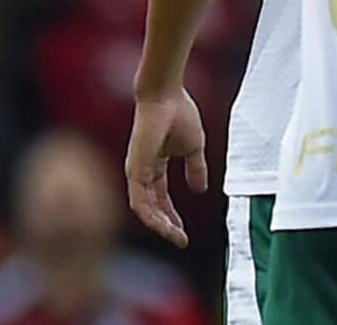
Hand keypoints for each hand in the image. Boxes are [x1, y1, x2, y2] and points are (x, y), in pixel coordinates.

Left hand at [124, 88, 206, 247]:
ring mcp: (136, 172)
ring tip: (175, 236)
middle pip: (152, 208)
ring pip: (144, 209)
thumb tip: (201, 190)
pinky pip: (139, 200)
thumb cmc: (179, 114)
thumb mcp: (194, 147)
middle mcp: (142, 173)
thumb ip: (195, 169)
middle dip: (167, 226)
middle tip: (181, 240)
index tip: (184, 232)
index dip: (173, 216)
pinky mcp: (135, 170)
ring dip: (159, 225)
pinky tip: (163, 224)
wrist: (166, 96)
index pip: (161, 199)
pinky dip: (150, 214)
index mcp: (155, 167)